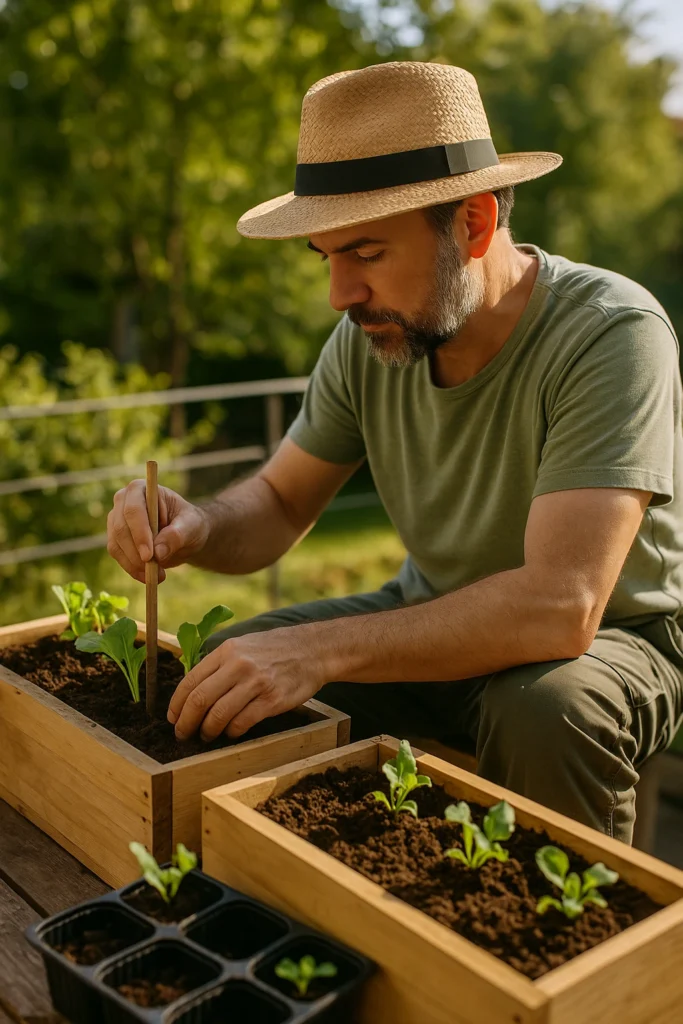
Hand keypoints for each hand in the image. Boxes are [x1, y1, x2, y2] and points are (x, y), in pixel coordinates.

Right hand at [107, 481, 209, 583]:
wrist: (185, 535)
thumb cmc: (189, 523)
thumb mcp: (191, 526)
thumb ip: (176, 535)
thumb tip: (158, 552)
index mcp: (142, 489)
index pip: (133, 509)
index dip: (139, 532)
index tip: (149, 555)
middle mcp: (124, 501)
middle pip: (120, 528)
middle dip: (136, 553)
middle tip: (155, 571)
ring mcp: (116, 520)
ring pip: (116, 544)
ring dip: (135, 564)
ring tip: (158, 576)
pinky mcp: (116, 538)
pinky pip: (118, 555)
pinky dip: (132, 569)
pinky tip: (148, 577)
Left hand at [167, 627, 325, 741]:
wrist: (313, 650)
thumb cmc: (275, 650)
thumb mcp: (243, 645)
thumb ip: (219, 664)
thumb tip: (193, 690)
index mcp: (227, 651)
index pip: (190, 681)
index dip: (177, 704)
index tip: (173, 718)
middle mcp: (238, 665)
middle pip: (200, 700)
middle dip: (186, 723)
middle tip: (183, 734)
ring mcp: (256, 683)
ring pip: (218, 715)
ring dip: (207, 731)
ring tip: (206, 736)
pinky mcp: (272, 700)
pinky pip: (242, 722)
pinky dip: (231, 732)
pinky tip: (231, 733)